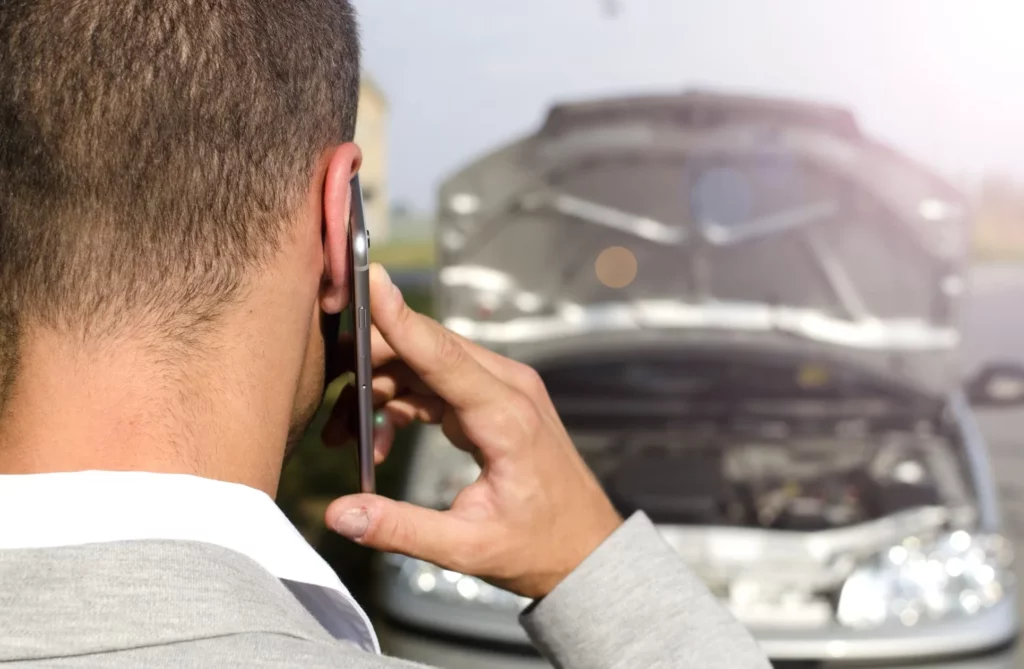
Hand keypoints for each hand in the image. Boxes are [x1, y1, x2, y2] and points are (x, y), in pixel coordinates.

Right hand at [322, 265, 622, 598]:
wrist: (586, 548)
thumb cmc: (538, 546)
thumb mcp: (467, 548)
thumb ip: (401, 528)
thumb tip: (338, 513)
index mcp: (506, 417)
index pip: (442, 355)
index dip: (400, 319)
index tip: (369, 278)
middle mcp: (507, 388)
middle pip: (424, 350)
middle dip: (368, 368)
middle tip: (327, 409)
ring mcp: (502, 389)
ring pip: (424, 363)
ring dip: (379, 390)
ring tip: (345, 440)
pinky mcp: (493, 399)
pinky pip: (435, 383)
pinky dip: (401, 403)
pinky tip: (379, 443)